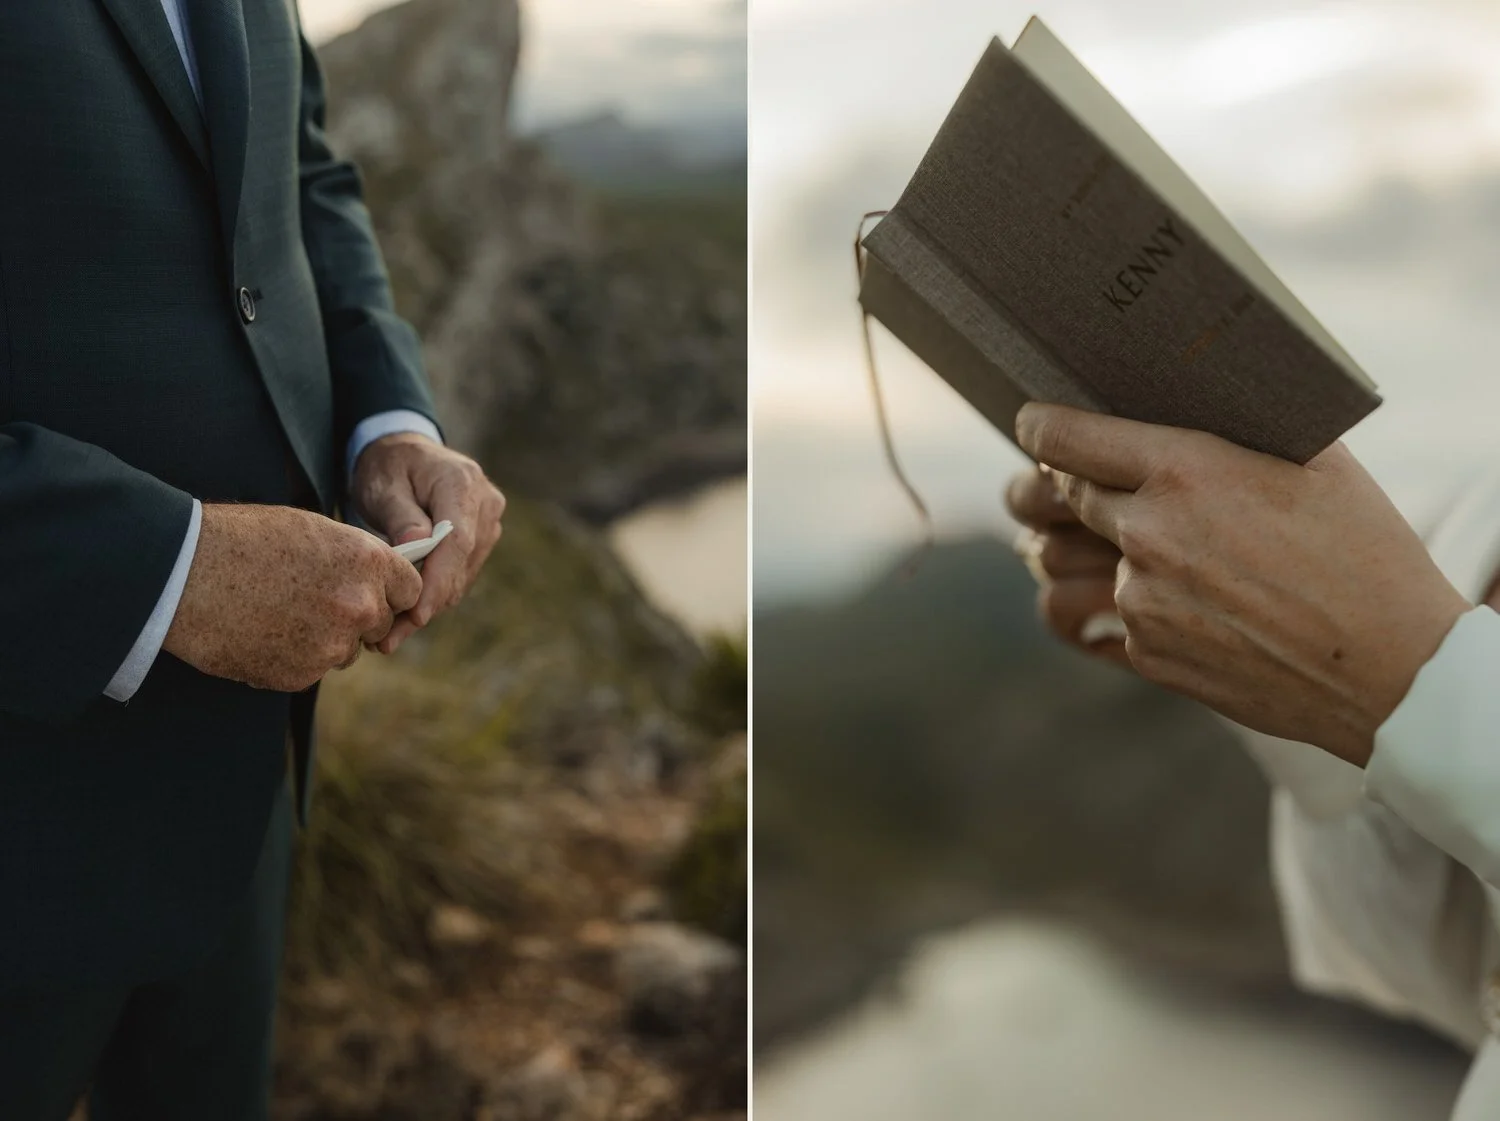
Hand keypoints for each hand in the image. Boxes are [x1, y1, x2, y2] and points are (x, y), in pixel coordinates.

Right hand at [163, 504, 422, 691]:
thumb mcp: (312, 531)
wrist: (182, 574)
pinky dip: (292, 659)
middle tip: (315, 603)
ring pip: (345, 651)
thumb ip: (354, 559)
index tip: (374, 592)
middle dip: (357, 618)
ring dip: (324, 640)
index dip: (390, 592)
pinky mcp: (301, 675)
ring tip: (279, 614)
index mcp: (368, 562)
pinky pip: (311, 671)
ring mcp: (332, 645)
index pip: (410, 590)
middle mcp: (360, 605)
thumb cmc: (241, 540)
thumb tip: (377, 580)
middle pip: (380, 624)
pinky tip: (260, 633)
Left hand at [351, 433, 505, 652]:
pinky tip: (407, 616)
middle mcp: (486, 503)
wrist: (406, 454)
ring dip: (430, 605)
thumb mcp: (383, 484)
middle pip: (462, 564)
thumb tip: (417, 547)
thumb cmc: (389, 467)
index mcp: (461, 482)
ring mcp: (489, 522)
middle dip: (428, 603)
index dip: (438, 581)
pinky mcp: (484, 539)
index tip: (416, 614)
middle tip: (387, 638)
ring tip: (391, 634)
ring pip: (463, 576)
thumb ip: (400, 515)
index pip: (458, 540)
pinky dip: (435, 596)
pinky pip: (461, 575)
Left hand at [1015, 403, 1471, 766]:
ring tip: (1100, 547)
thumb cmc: (1365, 554)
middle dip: (1051, 485)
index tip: (1032, 424)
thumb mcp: (1315, 464)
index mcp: (1187, 470)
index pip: (1066, 438)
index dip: (1039, 426)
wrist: (1394, 670)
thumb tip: (1181, 404)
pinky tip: (1149, 603)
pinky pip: (1099, 619)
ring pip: (1064, 562)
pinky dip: (1114, 607)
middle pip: (1055, 496)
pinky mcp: (1146, 653)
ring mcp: (1142, 599)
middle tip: (1060, 481)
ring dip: (1076, 550)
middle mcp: (1150, 532)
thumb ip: (1233, 433)